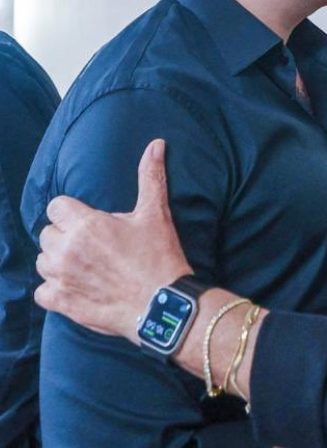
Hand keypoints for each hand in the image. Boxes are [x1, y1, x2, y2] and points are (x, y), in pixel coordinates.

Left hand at [35, 139, 191, 342]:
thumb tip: (156, 144)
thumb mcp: (155, 214)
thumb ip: (150, 177)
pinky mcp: (61, 302)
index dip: (73, 213)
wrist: (163, 304)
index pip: (57, 207)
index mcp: (85, 224)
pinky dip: (55, 290)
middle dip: (66, 237)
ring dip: (60, 262)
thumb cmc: (160, 257)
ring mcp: (61, 277)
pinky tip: (76, 287)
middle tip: (93, 246)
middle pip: (48, 233)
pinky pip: (42, 291)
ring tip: (86, 267)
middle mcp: (66, 249)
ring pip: (44, 261)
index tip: (92, 224)